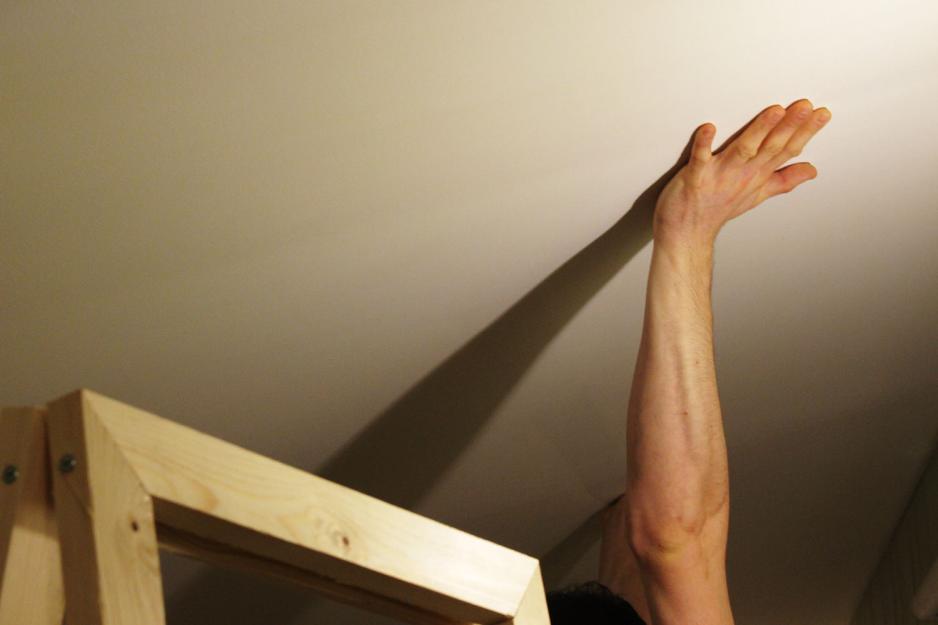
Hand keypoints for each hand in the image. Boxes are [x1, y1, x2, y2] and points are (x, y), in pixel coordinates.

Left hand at [653, 98, 830, 246]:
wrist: (687, 233)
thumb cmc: (717, 210)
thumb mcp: (757, 194)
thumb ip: (784, 179)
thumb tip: (812, 170)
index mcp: (757, 174)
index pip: (787, 150)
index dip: (805, 132)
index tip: (822, 113)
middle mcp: (743, 174)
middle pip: (771, 147)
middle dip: (789, 126)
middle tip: (805, 106)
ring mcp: (719, 175)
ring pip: (743, 149)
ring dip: (759, 130)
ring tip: (775, 111)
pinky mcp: (695, 177)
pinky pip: (700, 158)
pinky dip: (704, 144)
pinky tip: (708, 127)